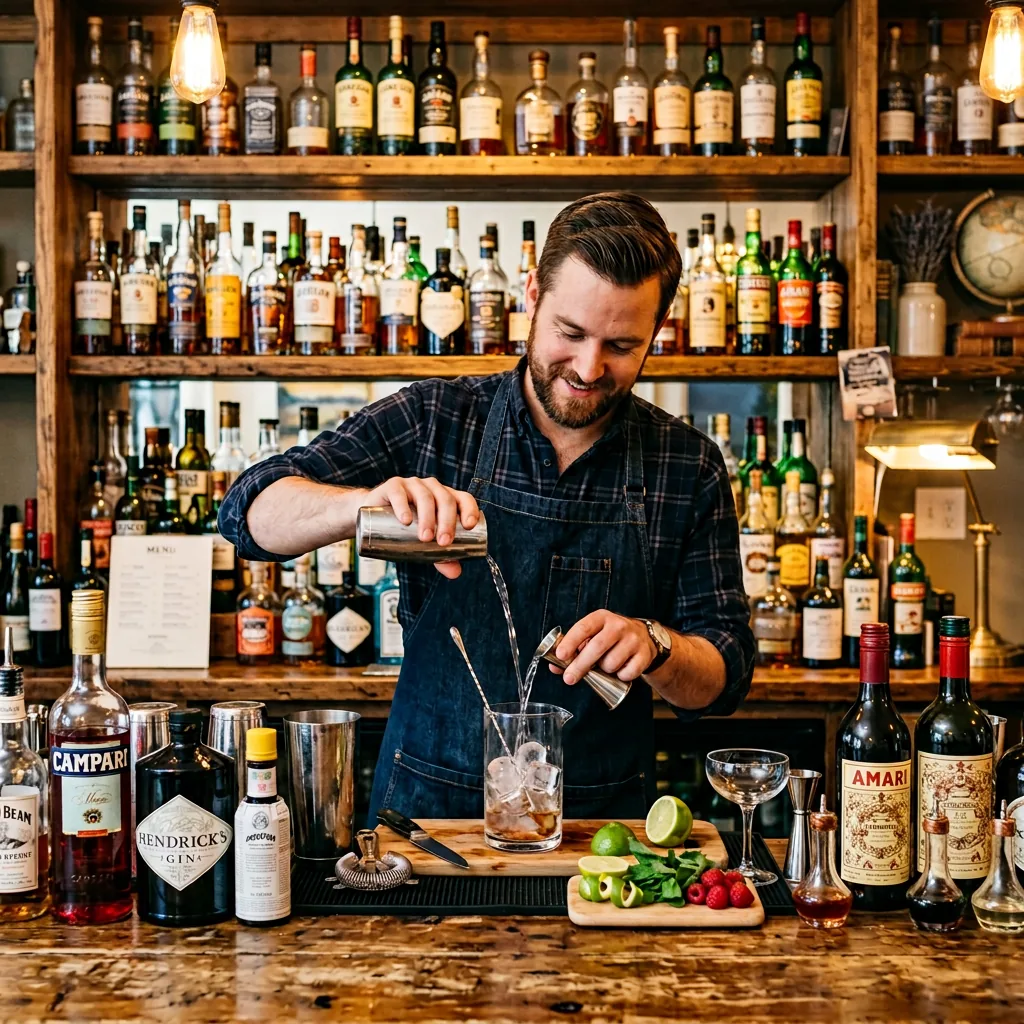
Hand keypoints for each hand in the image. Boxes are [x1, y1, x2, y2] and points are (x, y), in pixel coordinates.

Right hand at [363, 476, 479, 578]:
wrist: (374, 519)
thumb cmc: (406, 529)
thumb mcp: (425, 543)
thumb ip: (441, 557)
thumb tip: (455, 573)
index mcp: (445, 497)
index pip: (463, 498)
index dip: (469, 509)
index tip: (469, 526)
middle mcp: (431, 487)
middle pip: (445, 499)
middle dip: (447, 521)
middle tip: (444, 542)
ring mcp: (412, 485)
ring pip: (425, 496)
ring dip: (427, 517)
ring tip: (425, 537)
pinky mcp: (392, 486)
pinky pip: (399, 494)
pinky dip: (403, 506)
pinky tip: (405, 520)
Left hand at [552, 611, 656, 685]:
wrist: (643, 637)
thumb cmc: (610, 637)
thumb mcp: (592, 636)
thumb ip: (573, 650)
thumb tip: (555, 666)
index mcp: (601, 618)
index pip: (583, 627)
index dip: (571, 642)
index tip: (561, 655)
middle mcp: (618, 626)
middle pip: (597, 647)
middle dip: (580, 665)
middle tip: (569, 678)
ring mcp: (633, 639)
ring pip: (611, 663)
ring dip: (604, 671)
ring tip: (605, 665)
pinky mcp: (645, 654)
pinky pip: (627, 673)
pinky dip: (620, 676)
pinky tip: (621, 669)